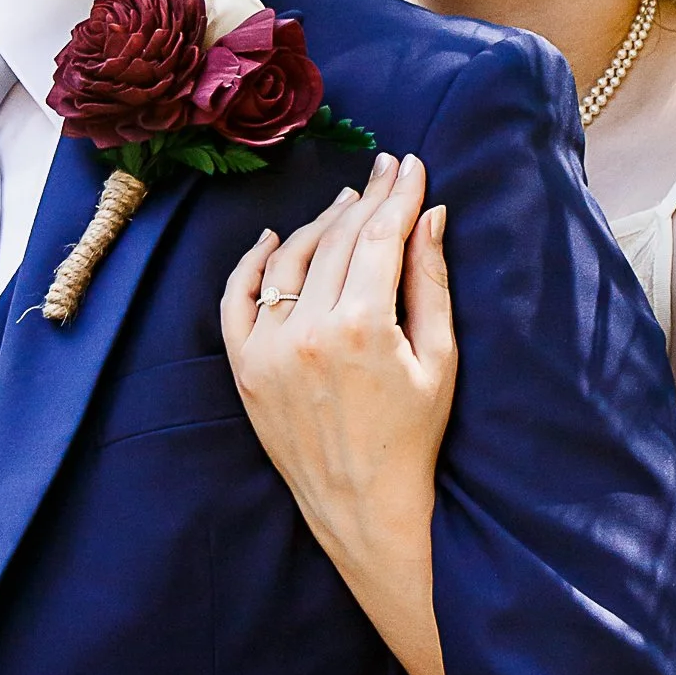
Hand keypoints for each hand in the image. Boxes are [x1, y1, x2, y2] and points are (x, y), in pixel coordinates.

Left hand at [222, 156, 455, 674]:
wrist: (365, 508)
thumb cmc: (415, 438)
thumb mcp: (439, 359)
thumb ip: (431, 282)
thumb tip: (430, 217)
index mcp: (362, 326)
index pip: (379, 236)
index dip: (398, 196)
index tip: (411, 166)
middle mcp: (307, 330)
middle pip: (336, 241)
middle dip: (366, 200)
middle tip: (385, 172)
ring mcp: (268, 349)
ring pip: (288, 260)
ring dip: (317, 225)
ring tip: (344, 203)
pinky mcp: (244, 369)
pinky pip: (237, 300)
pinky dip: (250, 264)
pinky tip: (270, 238)